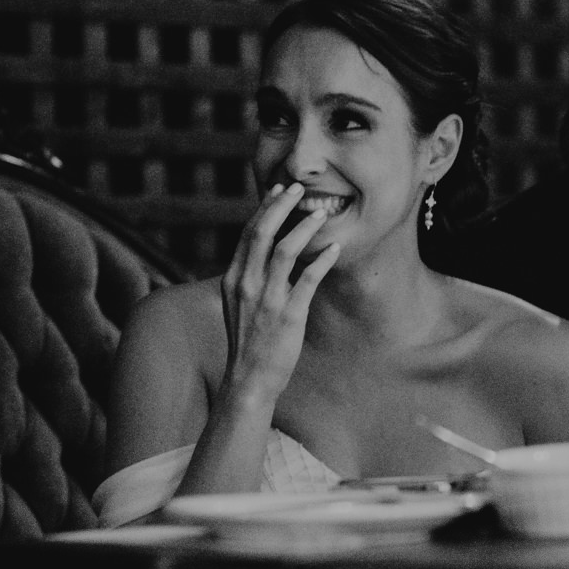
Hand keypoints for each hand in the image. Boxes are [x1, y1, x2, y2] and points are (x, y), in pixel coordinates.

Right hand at [219, 183, 341, 405]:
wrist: (248, 379)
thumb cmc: (249, 341)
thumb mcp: (239, 304)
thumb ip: (250, 277)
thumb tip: (268, 251)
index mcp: (233, 279)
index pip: (247, 233)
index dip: (264, 208)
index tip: (279, 190)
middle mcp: (246, 285)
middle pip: (261, 233)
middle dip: (281, 206)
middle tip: (299, 188)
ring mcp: (266, 300)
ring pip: (284, 251)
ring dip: (304, 227)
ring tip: (321, 213)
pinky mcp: (288, 316)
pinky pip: (307, 280)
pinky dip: (322, 260)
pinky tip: (334, 249)